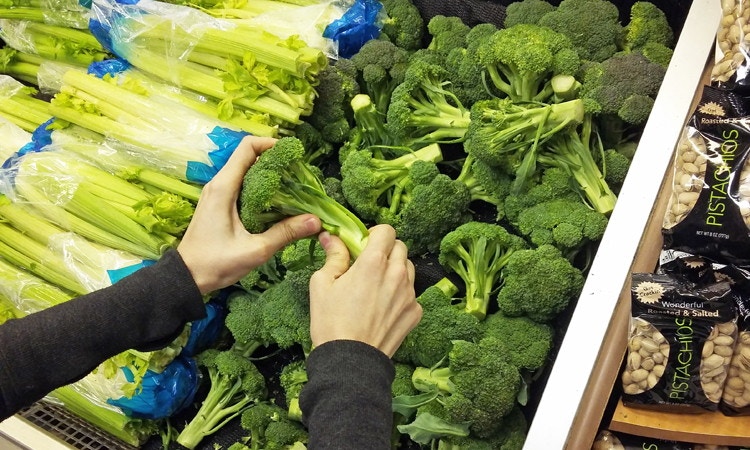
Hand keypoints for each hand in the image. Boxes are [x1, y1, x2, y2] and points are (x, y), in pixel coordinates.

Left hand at [178, 136, 321, 293]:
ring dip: (269, 174)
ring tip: (292, 186)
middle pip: (249, 156)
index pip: (247, 147)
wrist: (187, 277)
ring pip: (246, 170)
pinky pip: (242, 185)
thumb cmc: (216, 263)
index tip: (292, 155)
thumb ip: (285, 233)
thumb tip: (315, 220)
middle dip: (275, 159)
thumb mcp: (255, 250)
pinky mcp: (220, 203)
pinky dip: (261, 186)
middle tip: (298, 173)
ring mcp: (218, 193)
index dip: (271, 144)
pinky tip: (277, 201)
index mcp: (224, 187)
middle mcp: (219, 184)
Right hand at [308, 224, 421, 356]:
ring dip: (395, 270)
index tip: (364, 244)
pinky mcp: (415, 312)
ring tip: (377, 286)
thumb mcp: (322, 284)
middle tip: (368, 264)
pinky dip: (400, 293)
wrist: (350, 362)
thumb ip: (333, 256)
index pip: (387, 231)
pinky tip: (383, 307)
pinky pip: (412, 293)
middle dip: (386, 250)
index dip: (374, 234)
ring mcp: (410, 294)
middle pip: (400, 246)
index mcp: (374, 263)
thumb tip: (331, 237)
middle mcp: (397, 274)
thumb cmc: (331, 323)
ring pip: (408, 268)